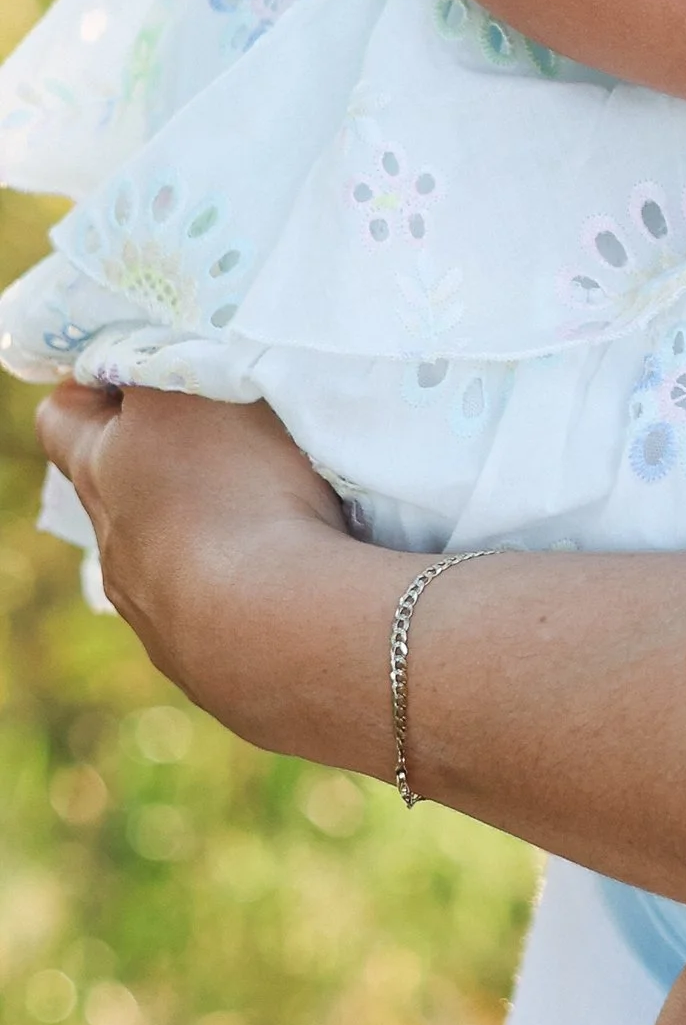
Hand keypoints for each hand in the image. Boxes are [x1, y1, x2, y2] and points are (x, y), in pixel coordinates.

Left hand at [36, 383, 381, 762]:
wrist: (276, 627)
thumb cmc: (234, 486)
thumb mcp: (191, 387)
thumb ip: (157, 363)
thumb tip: (134, 362)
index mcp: (99, 472)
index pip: (61, 419)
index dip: (88, 386)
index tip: (133, 365)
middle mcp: (113, 547)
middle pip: (115, 487)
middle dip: (158, 455)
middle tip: (219, 427)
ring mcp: (155, 614)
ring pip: (164, 553)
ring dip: (202, 525)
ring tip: (266, 505)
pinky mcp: (207, 662)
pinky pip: (215, 606)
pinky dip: (239, 582)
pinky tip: (284, 572)